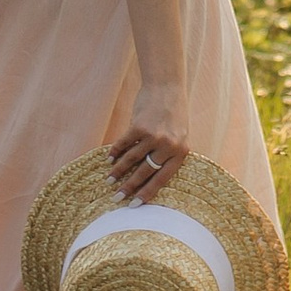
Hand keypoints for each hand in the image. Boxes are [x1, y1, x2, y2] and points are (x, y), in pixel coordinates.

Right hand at [105, 84, 191, 203]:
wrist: (167, 86)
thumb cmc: (173, 113)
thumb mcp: (179, 135)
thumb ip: (167, 154)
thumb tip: (147, 176)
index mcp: (180, 152)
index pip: (162, 179)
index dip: (147, 193)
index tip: (135, 205)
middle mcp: (168, 146)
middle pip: (144, 172)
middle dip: (129, 187)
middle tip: (117, 198)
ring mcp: (153, 136)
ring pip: (132, 160)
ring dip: (118, 171)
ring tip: (109, 181)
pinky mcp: (139, 126)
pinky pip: (124, 144)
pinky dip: (115, 152)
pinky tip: (109, 160)